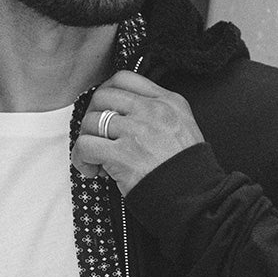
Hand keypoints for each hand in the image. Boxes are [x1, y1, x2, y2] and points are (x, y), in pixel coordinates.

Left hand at [73, 71, 202, 195]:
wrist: (196, 197)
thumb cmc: (187, 171)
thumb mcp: (183, 127)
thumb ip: (158, 114)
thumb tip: (122, 114)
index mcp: (168, 101)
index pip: (125, 79)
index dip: (107, 94)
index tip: (105, 111)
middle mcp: (152, 110)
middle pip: (103, 96)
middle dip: (93, 116)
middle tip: (97, 136)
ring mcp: (137, 131)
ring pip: (91, 121)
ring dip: (87, 140)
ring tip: (96, 159)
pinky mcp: (123, 155)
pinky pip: (85, 146)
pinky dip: (81, 159)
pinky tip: (92, 170)